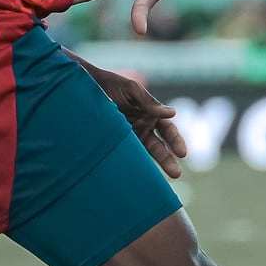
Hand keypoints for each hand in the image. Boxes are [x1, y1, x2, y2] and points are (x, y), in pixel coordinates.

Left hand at [81, 64, 187, 179]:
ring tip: (157, 180)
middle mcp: (143, 127)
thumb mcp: (130, 89)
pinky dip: (133, 165)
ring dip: (153, 166)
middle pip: (160, 147)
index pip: (168, 131)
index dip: (176, 141)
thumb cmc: (110, 84)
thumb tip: (172, 113)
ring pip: (144, 154)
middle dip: (168, 160)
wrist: (83, 86)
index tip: (182, 153)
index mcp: (151, 114)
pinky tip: (137, 175)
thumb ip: (148, 101)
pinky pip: (127, 155)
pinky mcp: (114, 143)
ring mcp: (129, 137)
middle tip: (176, 173)